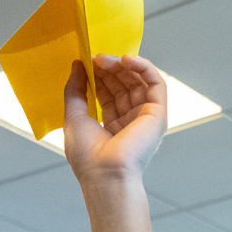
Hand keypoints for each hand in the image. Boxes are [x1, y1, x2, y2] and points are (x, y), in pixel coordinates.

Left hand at [63, 54, 166, 181]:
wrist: (105, 174)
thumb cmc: (88, 157)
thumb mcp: (73, 116)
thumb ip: (75, 89)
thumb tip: (77, 65)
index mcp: (113, 126)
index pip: (109, 92)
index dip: (98, 75)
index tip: (86, 61)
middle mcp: (131, 121)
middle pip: (124, 85)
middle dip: (109, 68)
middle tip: (95, 57)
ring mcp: (145, 118)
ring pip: (139, 82)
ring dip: (123, 66)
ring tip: (106, 59)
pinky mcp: (158, 115)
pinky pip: (156, 84)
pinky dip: (144, 67)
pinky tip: (127, 60)